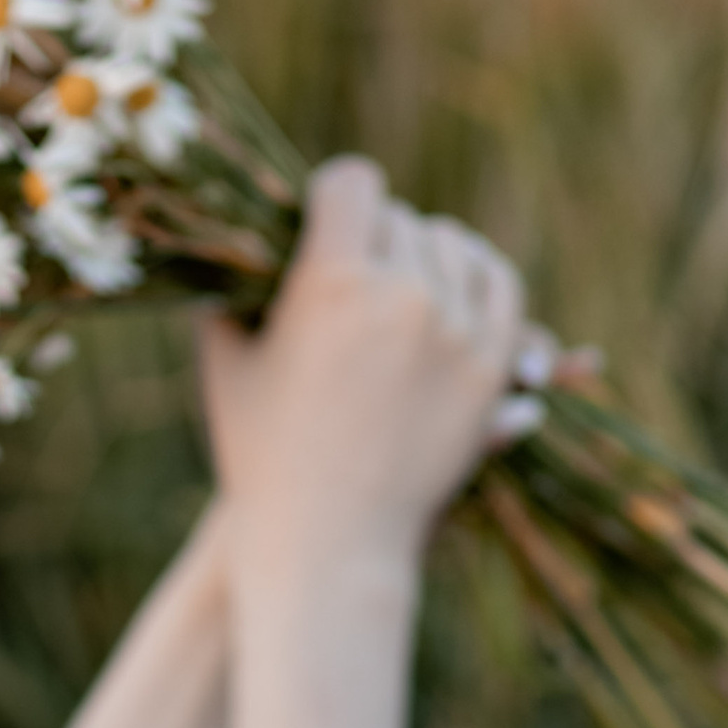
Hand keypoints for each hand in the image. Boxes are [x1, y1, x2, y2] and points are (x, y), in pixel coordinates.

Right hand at [196, 158, 527, 591]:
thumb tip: (241, 237)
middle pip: (401, 218)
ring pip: (454, 246)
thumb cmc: (261, 458)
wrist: (328, 544)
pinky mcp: (492, 368)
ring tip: (405, 280)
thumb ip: (230, 292)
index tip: (325, 219)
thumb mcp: (226, 366)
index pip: (353, 183)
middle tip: (355, 270)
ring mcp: (456, 331)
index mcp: (330, 283)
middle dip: (375, 238)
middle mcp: (402, 296)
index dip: (335, 197)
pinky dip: (477, 278)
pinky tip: (451, 292)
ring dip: (428, 254)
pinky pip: (500, 286)